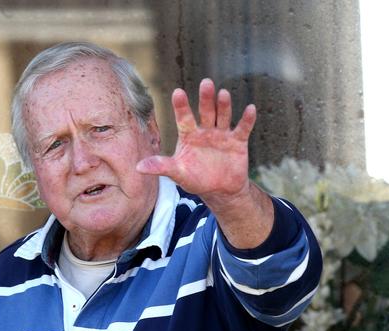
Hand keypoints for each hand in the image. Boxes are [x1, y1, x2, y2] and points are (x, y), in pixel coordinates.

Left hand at [137, 78, 272, 247]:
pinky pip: (243, 128)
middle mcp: (205, 130)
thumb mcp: (178, 173)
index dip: (181, 106)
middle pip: (205, 112)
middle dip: (206, 99)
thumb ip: (161, 167)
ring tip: (223, 94)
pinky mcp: (238, 141)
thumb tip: (138, 167)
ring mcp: (222, 134)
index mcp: (189, 135)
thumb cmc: (196, 179)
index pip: (184, 118)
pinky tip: (250, 109)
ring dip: (224, 106)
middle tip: (206, 83)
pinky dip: (247, 120)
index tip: (178, 92)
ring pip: (223, 116)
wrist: (220, 190)